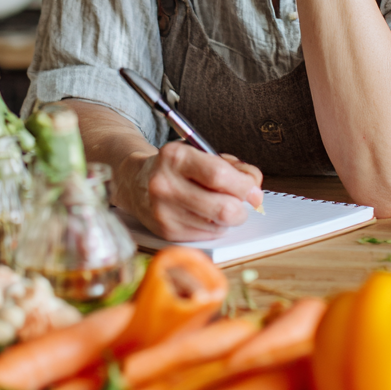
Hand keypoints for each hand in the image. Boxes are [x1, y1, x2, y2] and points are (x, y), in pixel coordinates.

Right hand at [132, 143, 263, 241]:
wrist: (135, 181)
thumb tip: (254, 188)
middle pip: (222, 208)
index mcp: (176, 157)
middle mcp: (166, 185)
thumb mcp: (202, 153)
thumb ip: (233, 166)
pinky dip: (215, 227)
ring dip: (229, 218)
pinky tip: (206, 214)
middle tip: (243, 202)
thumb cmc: (178, 167)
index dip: (244, 185)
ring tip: (221, 205)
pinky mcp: (166, 232)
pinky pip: (206, 236)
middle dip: (242, 208)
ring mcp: (164, 212)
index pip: (219, 176)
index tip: (253, 189)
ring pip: (217, 226)